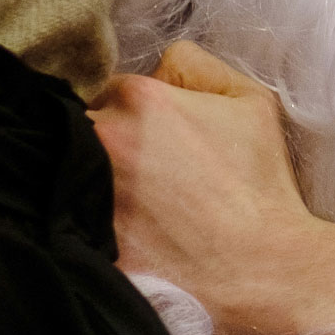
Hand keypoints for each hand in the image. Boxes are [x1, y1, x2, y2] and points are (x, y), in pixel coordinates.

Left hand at [92, 41, 334, 334]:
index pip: (112, 88)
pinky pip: (70, 222)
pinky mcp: (84, 243)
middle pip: (83, 127)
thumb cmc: (260, 186)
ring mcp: (88, 194)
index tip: (154, 139)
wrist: (263, 269)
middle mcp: (104, 140)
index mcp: (140, 99)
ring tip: (134, 207)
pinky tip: (128, 236)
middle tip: (144, 175)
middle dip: (106, 144)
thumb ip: (195, 65)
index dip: (133, 113)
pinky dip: (88, 225)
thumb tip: (156, 66)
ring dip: (92, 182)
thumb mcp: (250, 101)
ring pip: (70, 172)